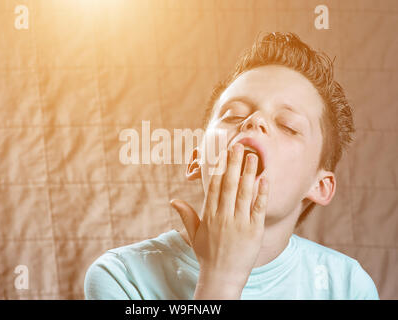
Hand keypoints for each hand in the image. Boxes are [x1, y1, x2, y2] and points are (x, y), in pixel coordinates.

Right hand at [170, 143, 268, 291]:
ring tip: (253, 156)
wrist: (223, 277)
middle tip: (238, 146)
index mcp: (209, 216)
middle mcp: (224, 217)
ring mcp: (240, 223)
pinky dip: (262, 193)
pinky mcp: (255, 230)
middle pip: (229, 185)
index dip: (218, 168)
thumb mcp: (194, 235)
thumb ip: (187, 215)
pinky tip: (265, 178)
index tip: (222, 154)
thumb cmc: (207, 255)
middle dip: (233, 164)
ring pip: (244, 193)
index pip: (214, 186)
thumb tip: (173, 200)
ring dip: (249, 173)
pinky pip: (259, 208)